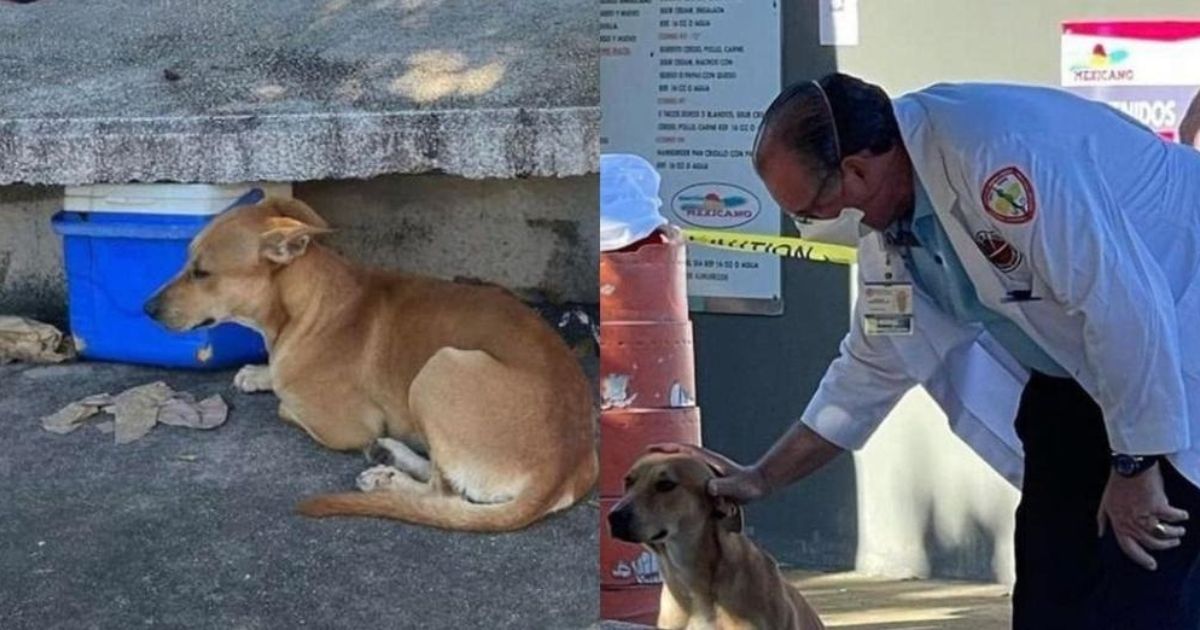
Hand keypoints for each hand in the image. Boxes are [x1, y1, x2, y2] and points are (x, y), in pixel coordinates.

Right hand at [645, 443, 770, 504]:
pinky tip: (661, 488)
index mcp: (703, 459)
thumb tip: (710, 487)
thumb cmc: (746, 486)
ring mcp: (699, 466)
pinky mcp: (700, 476)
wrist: (756, 485)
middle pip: (671, 453)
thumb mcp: (736, 488)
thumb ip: (724, 487)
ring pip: (674, 463)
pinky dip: (668, 476)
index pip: (678, 449)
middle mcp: (699, 459)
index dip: (662, 450)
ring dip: (660, 465)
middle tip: (637, 464)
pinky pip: (679, 473)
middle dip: (655, 456)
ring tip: (643, 475)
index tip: (646, 451)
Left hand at [1097, 462, 1188, 570]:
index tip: (1152, 565)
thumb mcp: (1105, 502)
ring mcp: (1145, 516)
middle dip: (1165, 546)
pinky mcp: (1159, 507)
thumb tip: (1101, 534)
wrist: (1130, 466)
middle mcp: (1132, 523)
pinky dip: (1180, 517)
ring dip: (1174, 534)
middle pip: (1151, 543)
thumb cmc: (1118, 483)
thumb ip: (1103, 519)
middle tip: (1173, 543)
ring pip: (1164, 534)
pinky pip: (1174, 517)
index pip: (1129, 548)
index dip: (1141, 559)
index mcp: (1119, 523)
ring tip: (1180, 531)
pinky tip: (1183, 515)